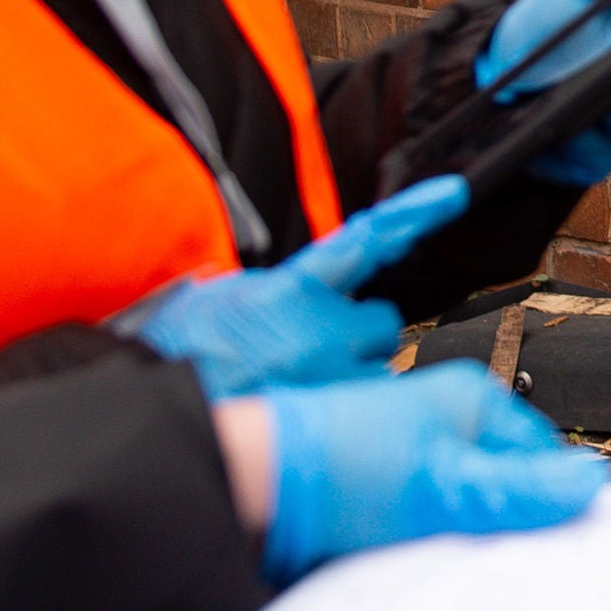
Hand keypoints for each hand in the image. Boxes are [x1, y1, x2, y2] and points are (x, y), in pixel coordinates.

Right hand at [136, 177, 469, 396]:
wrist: (156, 406)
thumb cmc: (181, 355)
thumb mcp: (221, 295)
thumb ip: (276, 286)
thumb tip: (308, 289)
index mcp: (291, 286)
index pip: (367, 237)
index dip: (414, 212)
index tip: (454, 193)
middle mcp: (319, 326)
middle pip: (380, 325)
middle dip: (357, 340)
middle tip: (310, 358)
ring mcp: (327, 373)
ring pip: (376, 374)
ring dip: (348, 380)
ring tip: (295, 391)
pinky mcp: (324, 414)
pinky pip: (363, 412)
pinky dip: (342, 417)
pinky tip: (303, 418)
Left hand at [259, 362, 606, 582]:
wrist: (241, 499)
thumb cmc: (335, 466)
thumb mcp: (444, 482)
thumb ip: (520, 489)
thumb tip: (594, 483)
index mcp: (471, 406)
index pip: (544, 458)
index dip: (560, 505)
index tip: (574, 553)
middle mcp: (445, 436)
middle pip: (509, 497)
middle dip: (516, 539)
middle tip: (527, 582)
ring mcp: (413, 478)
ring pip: (469, 529)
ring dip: (470, 561)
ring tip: (476, 593)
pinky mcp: (384, 518)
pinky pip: (429, 549)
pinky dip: (433, 571)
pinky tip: (434, 595)